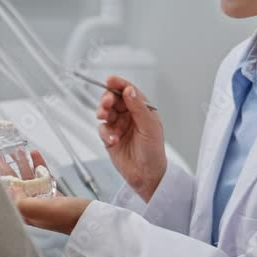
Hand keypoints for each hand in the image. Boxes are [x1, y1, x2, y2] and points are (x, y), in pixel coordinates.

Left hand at [1, 150, 91, 233]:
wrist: (91, 220)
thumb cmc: (68, 218)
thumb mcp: (41, 210)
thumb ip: (22, 202)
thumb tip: (11, 191)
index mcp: (26, 214)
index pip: (7, 195)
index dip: (0, 180)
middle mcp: (32, 208)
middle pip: (16, 185)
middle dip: (9, 170)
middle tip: (2, 156)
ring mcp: (43, 201)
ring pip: (29, 179)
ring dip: (23, 164)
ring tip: (18, 151)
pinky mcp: (54, 195)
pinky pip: (42, 177)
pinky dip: (39, 165)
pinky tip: (35, 155)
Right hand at [96, 75, 166, 202]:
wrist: (147, 176)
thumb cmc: (154, 152)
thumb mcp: (150, 127)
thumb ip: (139, 108)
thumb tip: (129, 91)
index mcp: (142, 109)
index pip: (129, 91)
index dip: (119, 84)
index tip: (110, 80)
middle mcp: (129, 115)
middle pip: (114, 99)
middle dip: (108, 99)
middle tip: (106, 103)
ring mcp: (119, 126)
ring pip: (106, 112)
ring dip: (104, 112)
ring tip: (105, 117)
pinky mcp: (109, 138)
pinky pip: (102, 130)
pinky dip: (105, 133)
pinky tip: (113, 139)